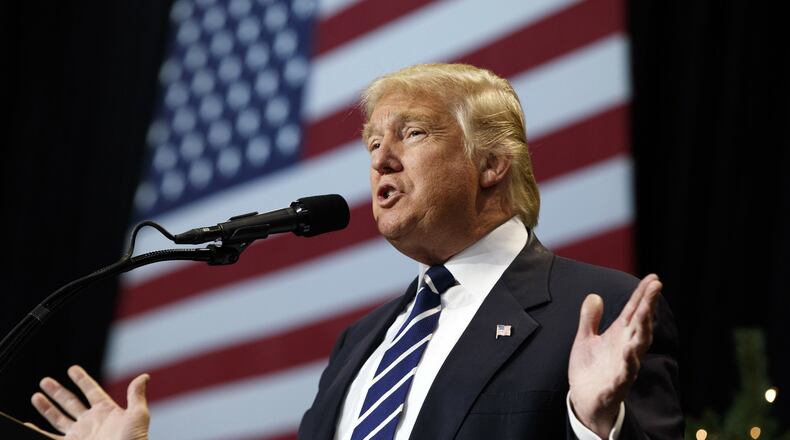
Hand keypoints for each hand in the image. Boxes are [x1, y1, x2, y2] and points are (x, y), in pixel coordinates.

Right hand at [27, 365, 149, 439]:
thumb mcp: (138, 415)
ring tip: (36, 396)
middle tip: (44, 381)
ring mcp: (80, 435)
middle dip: (57, 392)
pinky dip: (38, 431)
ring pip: (58, 418)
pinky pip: (50, 438)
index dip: (82, 379)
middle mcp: (91, 422)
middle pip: (70, 402)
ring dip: (47, 408)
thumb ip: (136, 395)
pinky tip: (29, 424)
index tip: (72, 369)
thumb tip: (144, 376)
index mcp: (106, 411)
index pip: (91, 390)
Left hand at [567, 274, 661, 437]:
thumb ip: (590, 319)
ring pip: (637, 348)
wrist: (584, 400)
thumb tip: (594, 295)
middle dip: (647, 307)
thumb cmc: (590, 369)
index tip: (654, 278)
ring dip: (642, 331)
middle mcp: (626, 348)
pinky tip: (628, 353)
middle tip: (655, 287)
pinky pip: (624, 375)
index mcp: (619, 336)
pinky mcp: (615, 385)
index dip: (643, 295)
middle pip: (640, 325)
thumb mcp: (586, 339)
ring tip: (644, 314)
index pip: (634, 312)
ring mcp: (623, 367)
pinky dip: (627, 365)